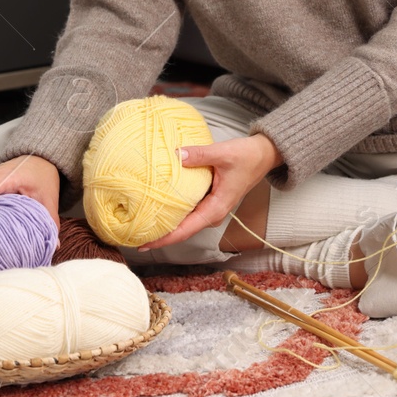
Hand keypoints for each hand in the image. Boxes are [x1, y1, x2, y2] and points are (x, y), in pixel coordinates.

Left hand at [136, 133, 281, 251]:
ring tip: (141, 223)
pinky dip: (173, 212)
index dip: (164, 239)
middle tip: (133, 234)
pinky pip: (188, 212)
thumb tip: (176, 155)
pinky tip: (158, 206)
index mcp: (216, 209)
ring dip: (165, 224)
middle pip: (182, 231)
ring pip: (184, 223)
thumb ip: (199, 155)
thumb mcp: (223, 153)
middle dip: (159, 235)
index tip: (143, 243)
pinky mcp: (209, 201)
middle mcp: (212, 213)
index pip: (185, 231)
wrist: (264, 155)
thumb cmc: (247, 157)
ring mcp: (211, 208)